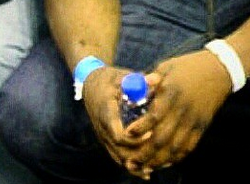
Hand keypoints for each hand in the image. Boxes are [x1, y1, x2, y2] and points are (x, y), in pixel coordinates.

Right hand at [82, 66, 156, 180]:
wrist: (90, 84)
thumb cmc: (109, 79)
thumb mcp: (122, 76)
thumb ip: (139, 80)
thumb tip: (156, 80)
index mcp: (105, 110)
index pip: (118, 133)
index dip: (136, 138)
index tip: (152, 133)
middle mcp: (101, 126)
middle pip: (120, 149)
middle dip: (139, 154)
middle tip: (159, 152)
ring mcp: (102, 135)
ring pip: (118, 156)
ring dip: (136, 164)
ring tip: (155, 166)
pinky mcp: (105, 139)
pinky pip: (116, 156)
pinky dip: (130, 164)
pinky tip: (146, 172)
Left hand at [122, 50, 231, 173]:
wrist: (217, 70)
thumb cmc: (187, 66)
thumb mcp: (166, 67)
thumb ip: (149, 81)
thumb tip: (132, 88)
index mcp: (171, 92)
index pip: (154, 115)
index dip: (140, 127)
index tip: (127, 134)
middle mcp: (183, 110)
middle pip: (163, 137)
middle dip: (145, 152)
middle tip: (130, 161)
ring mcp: (194, 121)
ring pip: (175, 148)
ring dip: (158, 160)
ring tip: (143, 167)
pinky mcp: (202, 127)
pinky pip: (188, 147)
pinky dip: (175, 158)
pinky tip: (163, 162)